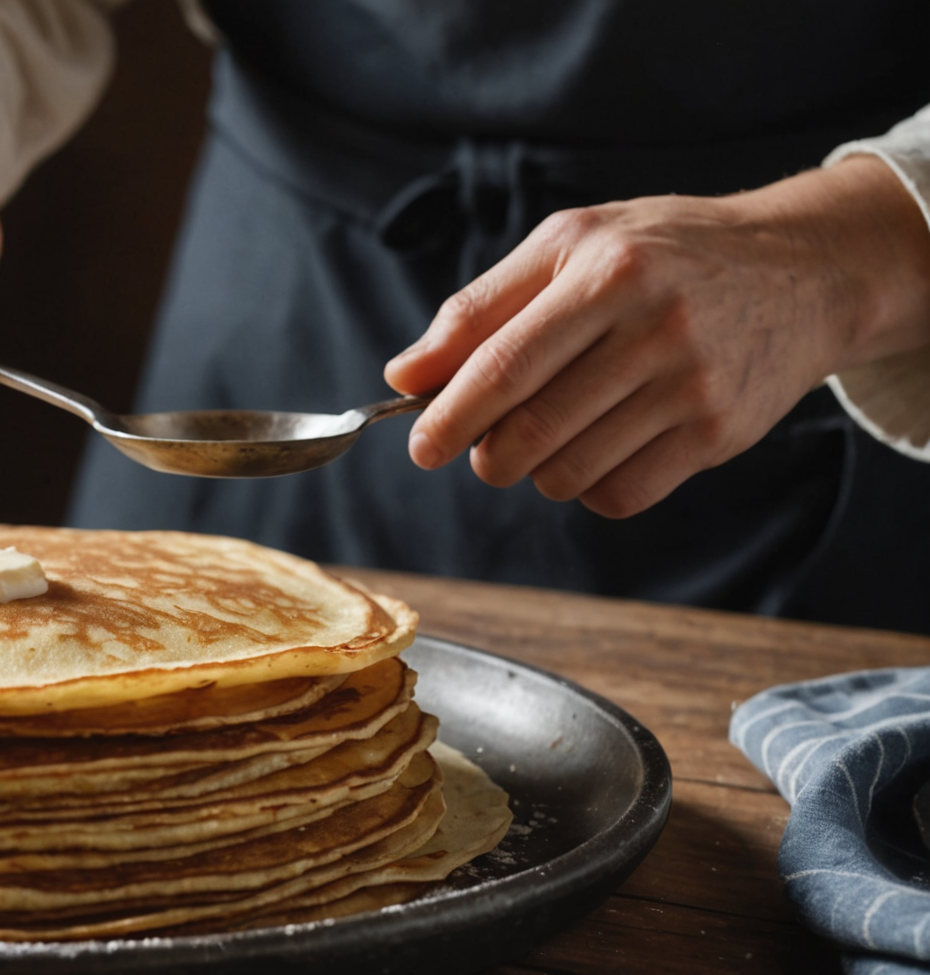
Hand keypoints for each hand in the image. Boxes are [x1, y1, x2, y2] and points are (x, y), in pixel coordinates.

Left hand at [385, 157, 929, 517]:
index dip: (450, 415)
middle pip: (532, 431)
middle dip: (486, 454)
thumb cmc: (662, 253)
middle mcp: (656, 328)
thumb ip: (480, 307)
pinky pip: (621, 495)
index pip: (506, 364)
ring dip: (536, 470)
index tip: (421, 445)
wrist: (803, 269)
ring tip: (547, 434)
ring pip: (570, 472)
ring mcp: (693, 387)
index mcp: (607, 271)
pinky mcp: (720, 434)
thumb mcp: (570, 244)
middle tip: (481, 445)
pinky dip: (589, 486)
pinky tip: (598, 447)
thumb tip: (405, 373)